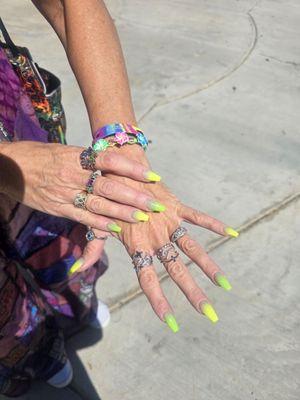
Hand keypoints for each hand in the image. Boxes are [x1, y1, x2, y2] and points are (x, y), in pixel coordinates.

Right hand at [0, 141, 163, 232]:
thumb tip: (110, 163)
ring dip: (122, 213)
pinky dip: (100, 224)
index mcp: (76, 156)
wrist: (7, 167)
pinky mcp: (58, 208)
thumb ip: (86, 159)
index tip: (152, 177)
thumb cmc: (38, 155)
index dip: (133, 169)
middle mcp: (73, 174)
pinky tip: (116, 229)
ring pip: (99, 204)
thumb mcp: (63, 151)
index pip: (110, 161)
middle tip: (155, 205)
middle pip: (109, 186)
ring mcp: (65, 192)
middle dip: (135, 197)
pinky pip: (83, 217)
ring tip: (142, 218)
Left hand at [92, 145, 238, 329]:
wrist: (119, 169)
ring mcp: (168, 222)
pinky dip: (214, 224)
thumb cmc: (107, 200)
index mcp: (136, 245)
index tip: (171, 321)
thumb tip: (76, 271)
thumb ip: (93, 250)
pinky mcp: (176, 206)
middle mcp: (155, 237)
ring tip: (224, 284)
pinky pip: (198, 216)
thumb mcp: (98, 225)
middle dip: (193, 293)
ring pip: (192, 247)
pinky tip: (232, 233)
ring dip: (208, 266)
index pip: (148, 279)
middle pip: (176, 270)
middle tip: (209, 313)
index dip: (159, 300)